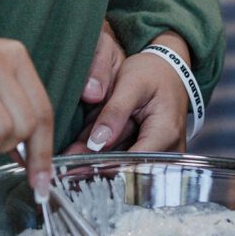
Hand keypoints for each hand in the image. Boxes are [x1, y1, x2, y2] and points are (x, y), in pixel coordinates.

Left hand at [69, 37, 191, 154]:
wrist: (168, 69)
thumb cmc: (152, 72)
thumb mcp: (131, 84)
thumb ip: (115, 112)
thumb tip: (98, 143)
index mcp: (165, 132)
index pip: (134, 162)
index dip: (104, 165)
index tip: (77, 164)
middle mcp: (167, 149)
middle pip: (126, 165)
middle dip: (95, 162)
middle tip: (66, 158)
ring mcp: (160, 152)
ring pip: (122, 162)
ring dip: (96, 156)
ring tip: (70, 151)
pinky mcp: (149, 151)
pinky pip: (124, 154)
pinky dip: (104, 149)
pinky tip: (83, 145)